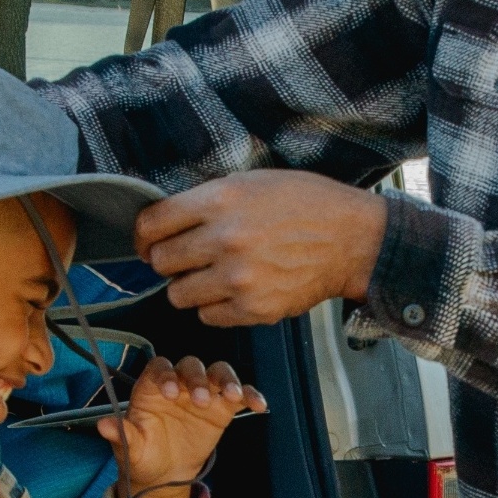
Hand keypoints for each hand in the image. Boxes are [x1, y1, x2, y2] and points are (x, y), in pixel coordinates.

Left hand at [97, 355, 255, 497]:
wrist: (165, 475)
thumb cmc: (143, 455)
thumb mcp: (131, 449)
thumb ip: (122, 435)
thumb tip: (103, 426)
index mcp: (152, 388)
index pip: (159, 368)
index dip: (166, 375)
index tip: (171, 394)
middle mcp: (179, 384)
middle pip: (191, 366)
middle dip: (198, 378)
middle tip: (201, 399)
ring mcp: (203, 393)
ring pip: (218, 372)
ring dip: (226, 380)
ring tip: (232, 397)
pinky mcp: (223, 407)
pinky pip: (239, 394)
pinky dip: (250, 395)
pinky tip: (259, 405)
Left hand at [135, 172, 385, 327]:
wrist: (353, 240)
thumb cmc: (308, 205)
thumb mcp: (254, 182)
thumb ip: (209, 199)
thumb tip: (169, 219)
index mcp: (220, 200)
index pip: (152, 223)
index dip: (144, 235)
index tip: (147, 242)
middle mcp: (224, 239)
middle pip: (161, 261)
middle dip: (168, 260)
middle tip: (184, 259)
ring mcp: (237, 278)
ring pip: (177, 294)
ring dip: (189, 287)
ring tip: (210, 277)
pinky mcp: (253, 308)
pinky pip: (208, 316)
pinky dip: (215, 307)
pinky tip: (234, 291)